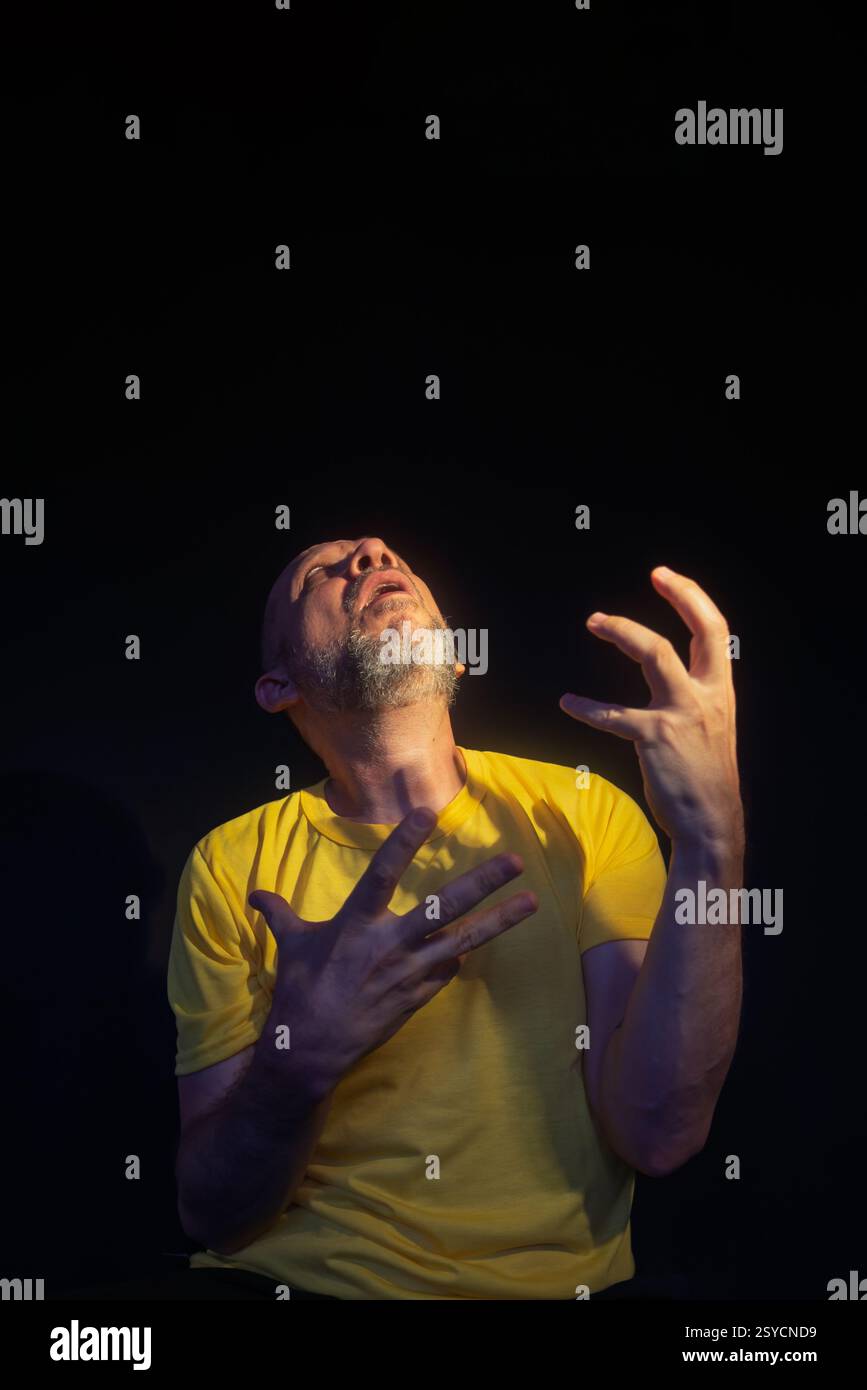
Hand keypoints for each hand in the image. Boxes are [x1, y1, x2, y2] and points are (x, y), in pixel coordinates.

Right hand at [249, 807, 537, 1084]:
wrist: (310, 1051)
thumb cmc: (299, 991)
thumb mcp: (290, 945)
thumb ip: (280, 913)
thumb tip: (254, 894)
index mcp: (355, 924)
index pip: (383, 872)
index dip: (405, 841)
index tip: (428, 814)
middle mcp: (388, 945)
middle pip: (443, 907)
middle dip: (482, 883)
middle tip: (515, 861)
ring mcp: (408, 973)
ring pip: (463, 941)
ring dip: (500, 921)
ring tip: (531, 902)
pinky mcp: (418, 998)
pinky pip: (447, 971)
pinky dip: (459, 957)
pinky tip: (473, 947)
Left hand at [559, 566, 743, 849]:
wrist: (710, 821)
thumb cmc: (704, 777)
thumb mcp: (712, 728)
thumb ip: (695, 699)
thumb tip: (673, 677)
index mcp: (720, 692)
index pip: (716, 632)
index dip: (694, 598)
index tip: (668, 577)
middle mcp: (707, 697)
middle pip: (697, 632)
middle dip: (679, 596)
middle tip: (653, 574)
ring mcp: (682, 714)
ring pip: (655, 654)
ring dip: (623, 630)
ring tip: (595, 620)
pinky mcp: (654, 737)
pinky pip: (612, 715)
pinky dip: (587, 707)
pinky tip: (568, 702)